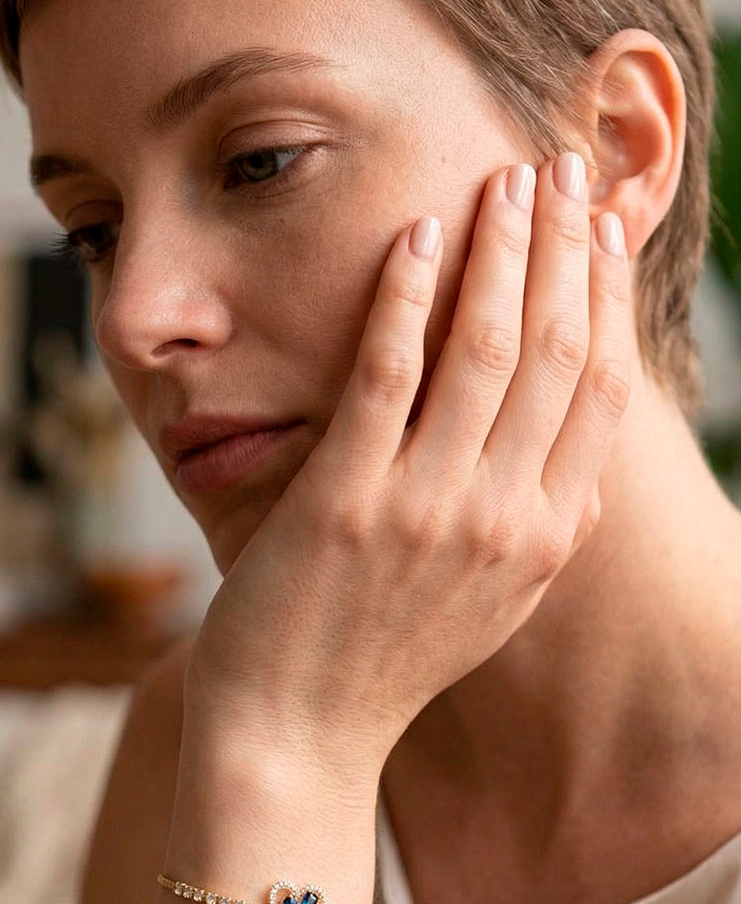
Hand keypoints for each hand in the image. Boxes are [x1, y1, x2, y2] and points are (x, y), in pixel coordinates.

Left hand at [185, 155, 632, 789]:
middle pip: (553, 353)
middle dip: (564, 248)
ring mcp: (425, 510)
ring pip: (483, 351)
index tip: (602, 228)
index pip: (597, 390)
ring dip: (500, 253)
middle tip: (563, 167)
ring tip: (505, 179)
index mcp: (542, 538)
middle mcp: (501, 520)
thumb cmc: (382, 660)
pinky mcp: (346, 503)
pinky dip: (404, 301)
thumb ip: (532, 523)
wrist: (297, 736)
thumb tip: (569, 453)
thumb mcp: (490, 602)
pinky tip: (415, 236)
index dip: (606, 295)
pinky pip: (386, 378)